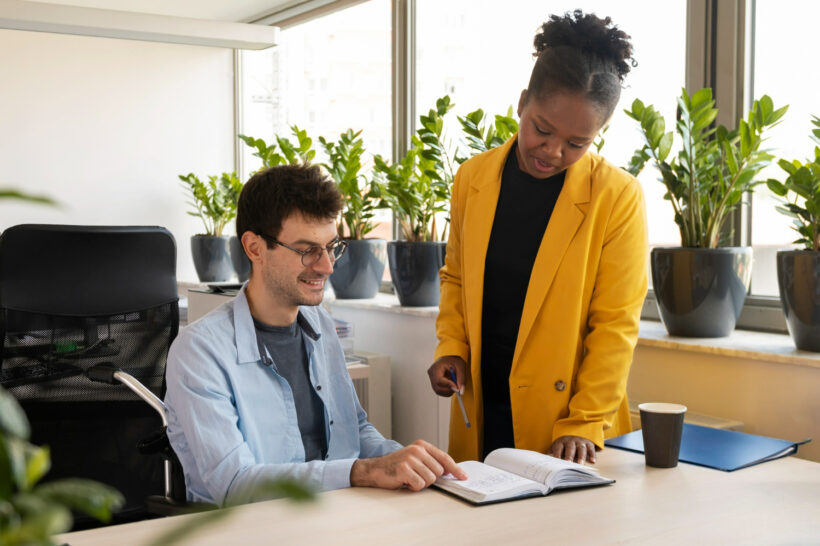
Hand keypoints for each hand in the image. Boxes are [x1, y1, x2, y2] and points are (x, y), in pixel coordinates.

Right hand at [350, 440, 467, 490]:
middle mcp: (417, 450)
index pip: (444, 458)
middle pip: (439, 472)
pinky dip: (413, 487)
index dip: (455, 469)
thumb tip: (450, 472)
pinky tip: (405, 482)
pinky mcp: (404, 468)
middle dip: (430, 478)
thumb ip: (431, 462)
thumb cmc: (397, 466)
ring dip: (420, 483)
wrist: (376, 469)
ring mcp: (410, 458)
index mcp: (422, 445)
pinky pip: (419, 484)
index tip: (463, 477)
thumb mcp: (416, 459)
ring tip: (410, 478)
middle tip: (417, 476)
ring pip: (430, 480)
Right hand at [427, 355, 466, 396]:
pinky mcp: (433, 382)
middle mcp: (431, 373)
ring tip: (454, 383)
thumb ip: (461, 379)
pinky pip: (439, 390)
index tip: (457, 388)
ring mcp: (431, 378)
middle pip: (437, 388)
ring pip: (438, 391)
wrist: (449, 358)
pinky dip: (446, 391)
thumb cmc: (454, 360)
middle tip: (457, 388)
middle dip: (449, 390)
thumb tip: (460, 390)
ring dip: (448, 391)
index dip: (448, 386)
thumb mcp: (460, 367)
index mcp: (436, 367)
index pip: (439, 380)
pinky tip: (451, 384)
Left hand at [548, 435, 597, 463]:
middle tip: (568, 463)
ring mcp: (580, 442)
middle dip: (569, 456)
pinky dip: (592, 455)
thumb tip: (546, 461)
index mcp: (561, 441)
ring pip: (581, 448)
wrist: (576, 434)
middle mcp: (571, 441)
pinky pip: (591, 449)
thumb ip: (552, 453)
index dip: (557, 454)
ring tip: (580, 464)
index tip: (556, 462)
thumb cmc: (564, 446)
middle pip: (570, 448)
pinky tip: (593, 461)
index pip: (558, 448)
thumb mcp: (557, 447)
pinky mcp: (589, 444)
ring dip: (581, 456)